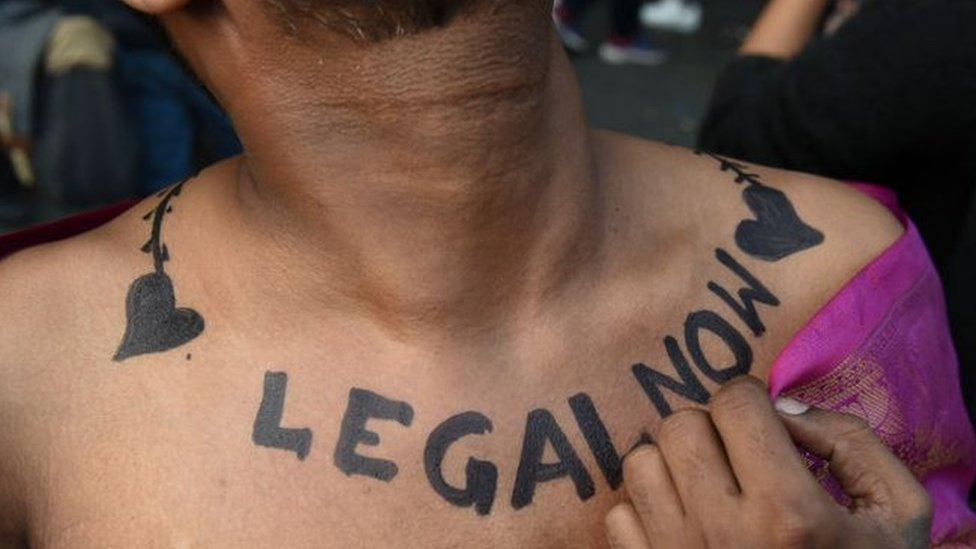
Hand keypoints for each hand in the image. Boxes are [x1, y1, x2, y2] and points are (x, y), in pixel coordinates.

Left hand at [605, 378, 931, 548]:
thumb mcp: (897, 513)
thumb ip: (851, 442)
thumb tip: (783, 407)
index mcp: (789, 513)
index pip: (735, 402)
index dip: (751, 401)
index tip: (763, 424)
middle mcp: (723, 532)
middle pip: (679, 426)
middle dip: (710, 428)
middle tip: (738, 456)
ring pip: (641, 463)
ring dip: (673, 465)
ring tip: (709, 487)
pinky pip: (619, 515)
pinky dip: (646, 513)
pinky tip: (686, 526)